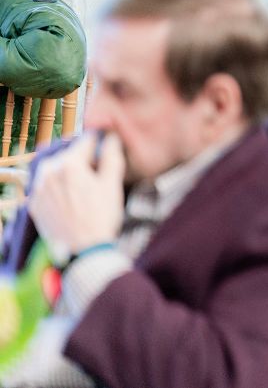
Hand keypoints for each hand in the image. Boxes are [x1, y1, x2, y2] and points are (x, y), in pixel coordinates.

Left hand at [28, 133, 124, 259]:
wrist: (82, 251)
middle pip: (70, 155)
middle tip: (98, 178)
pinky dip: (59, 188)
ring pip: (57, 170)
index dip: (101, 144)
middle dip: (84, 161)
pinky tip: (72, 202)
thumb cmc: (100, 217)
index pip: (87, 140)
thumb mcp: (112, 184)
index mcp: (69, 164)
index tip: (108, 152)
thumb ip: (112, 155)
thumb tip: (112, 136)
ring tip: (85, 192)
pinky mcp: (34, 204)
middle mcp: (49, 172)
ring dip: (70, 174)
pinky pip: (48, 186)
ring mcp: (38, 188)